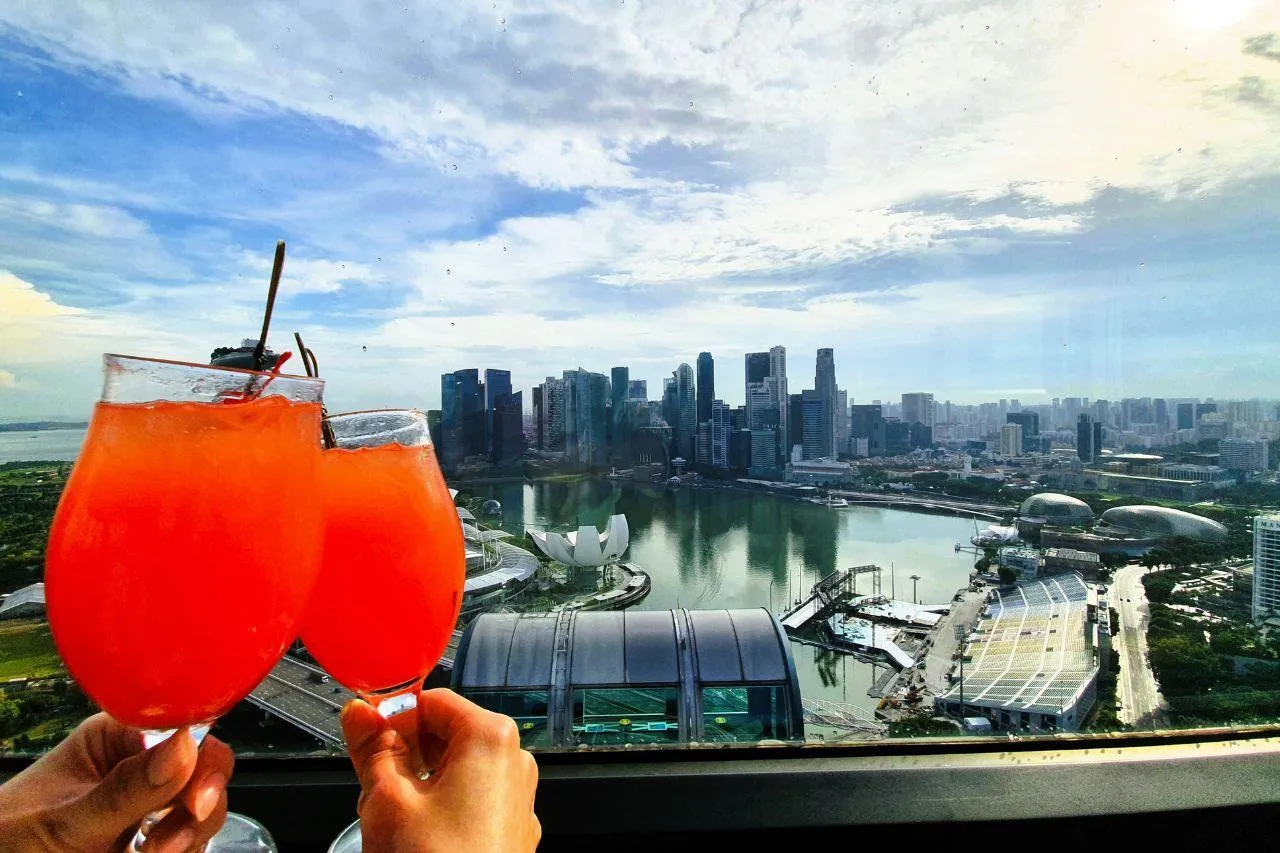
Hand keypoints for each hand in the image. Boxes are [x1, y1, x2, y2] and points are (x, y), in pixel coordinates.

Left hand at [0, 712, 233, 851]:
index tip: (199, 787)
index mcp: (113, 739)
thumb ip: (125, 789)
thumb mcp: (64, 820)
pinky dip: (187, 846)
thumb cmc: (10, 842)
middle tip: (191, 817)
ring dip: (193, 830)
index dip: (199, 750)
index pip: (176, 725)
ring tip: (159, 851)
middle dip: (201, 795)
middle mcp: (137, 767)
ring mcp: (149, 805)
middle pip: (203, 764)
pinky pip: (194, 836)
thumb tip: (184, 745)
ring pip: (206, 804)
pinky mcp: (155, 838)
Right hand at [341, 689, 539, 852]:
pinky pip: (469, 801)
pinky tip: (417, 838)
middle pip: (445, 734)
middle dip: (405, 754)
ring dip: (418, 784)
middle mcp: (513, 762)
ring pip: (455, 771)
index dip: (391, 716)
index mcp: (490, 738)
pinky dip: (440, 809)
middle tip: (373, 783)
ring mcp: (515, 799)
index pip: (431, 701)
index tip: (363, 736)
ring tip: (393, 817)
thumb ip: (372, 748)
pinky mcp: (509, 832)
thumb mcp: (388, 800)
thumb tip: (359, 713)